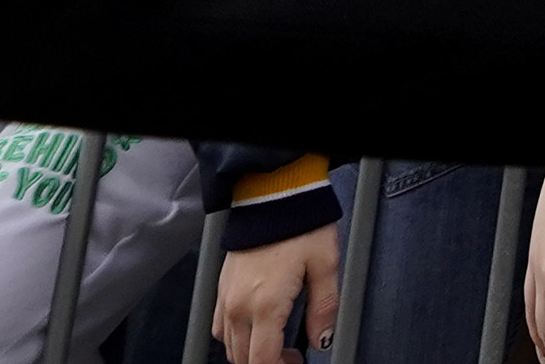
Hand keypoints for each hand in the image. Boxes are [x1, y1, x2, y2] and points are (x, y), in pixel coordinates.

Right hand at [211, 228, 333, 363]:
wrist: (273, 197)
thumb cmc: (299, 226)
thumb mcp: (325, 266)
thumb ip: (325, 308)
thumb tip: (324, 338)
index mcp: (266, 305)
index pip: (262, 360)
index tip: (296, 362)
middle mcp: (239, 306)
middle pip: (243, 358)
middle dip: (267, 362)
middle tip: (291, 355)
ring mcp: (226, 297)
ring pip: (229, 345)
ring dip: (250, 352)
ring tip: (276, 342)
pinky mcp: (221, 287)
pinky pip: (219, 326)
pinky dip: (234, 336)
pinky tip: (255, 327)